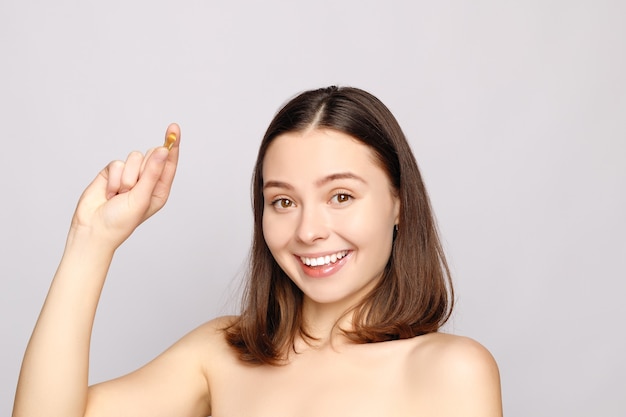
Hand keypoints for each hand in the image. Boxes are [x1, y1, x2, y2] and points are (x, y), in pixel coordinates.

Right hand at [70, 124, 180, 248]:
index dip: (172, 145)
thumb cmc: (121, 221)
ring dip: (126, 178)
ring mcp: (129, 175)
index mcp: (159, 189)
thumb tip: (163, 149)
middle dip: (142, 169)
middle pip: (151, 156)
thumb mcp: (141, 198)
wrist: (92, 228)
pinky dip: (113, 179)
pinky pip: (116, 163)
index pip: (169, 163)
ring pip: (133, 157)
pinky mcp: (112, 173)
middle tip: (135, 188)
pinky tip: (110, 193)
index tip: (174, 128)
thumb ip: (152, 172)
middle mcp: (146, 180)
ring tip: (120, 195)